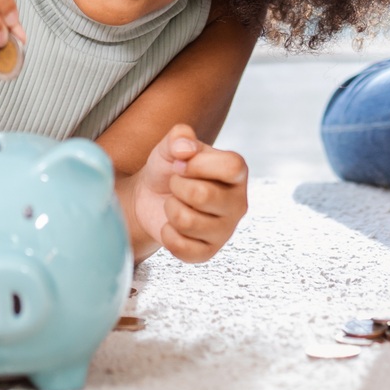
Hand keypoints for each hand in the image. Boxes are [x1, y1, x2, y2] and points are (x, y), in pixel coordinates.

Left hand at [129, 124, 247, 262]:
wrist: (151, 197)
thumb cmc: (169, 169)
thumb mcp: (170, 146)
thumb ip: (179, 137)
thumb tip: (184, 147)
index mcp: (237, 173)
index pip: (232, 167)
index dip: (199, 164)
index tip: (180, 164)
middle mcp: (238, 203)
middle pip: (203, 195)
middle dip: (177, 187)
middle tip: (176, 185)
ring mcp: (225, 230)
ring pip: (187, 221)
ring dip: (170, 209)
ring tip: (174, 203)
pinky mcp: (209, 252)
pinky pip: (181, 246)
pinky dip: (167, 233)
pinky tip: (172, 225)